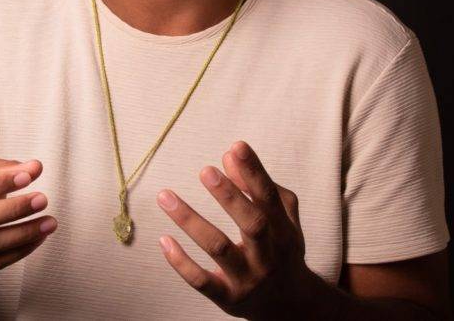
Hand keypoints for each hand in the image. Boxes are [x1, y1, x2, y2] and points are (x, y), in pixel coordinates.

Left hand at [156, 141, 339, 319]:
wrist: (290, 305)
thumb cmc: (281, 249)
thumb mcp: (281, 218)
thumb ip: (258, 187)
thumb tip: (228, 156)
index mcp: (283, 231)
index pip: (269, 198)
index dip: (254, 172)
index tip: (236, 147)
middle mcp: (268, 255)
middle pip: (252, 224)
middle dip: (230, 197)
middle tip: (206, 170)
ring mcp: (247, 279)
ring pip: (219, 249)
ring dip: (191, 220)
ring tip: (165, 196)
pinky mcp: (227, 298)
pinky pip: (201, 281)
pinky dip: (181, 261)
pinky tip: (163, 239)